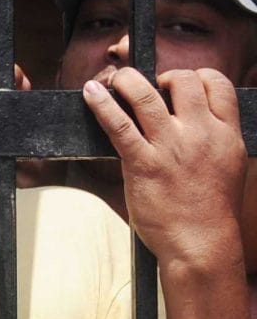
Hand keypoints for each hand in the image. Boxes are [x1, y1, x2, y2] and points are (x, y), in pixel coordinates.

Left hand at [88, 67, 247, 274]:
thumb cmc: (211, 210)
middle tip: (149, 86)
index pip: (218, 85)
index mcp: (226, 134)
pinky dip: (101, 105)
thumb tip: (200, 122)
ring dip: (129, 81)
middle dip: (164, 75)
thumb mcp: (229, 165)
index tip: (180, 82)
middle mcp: (201, 134)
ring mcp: (171, 148)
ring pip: (148, 97)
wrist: (202, 243)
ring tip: (118, 79)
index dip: (198, 76)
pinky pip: (119, 126)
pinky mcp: (143, 164)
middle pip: (184, 82)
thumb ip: (216, 139)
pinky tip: (90, 94)